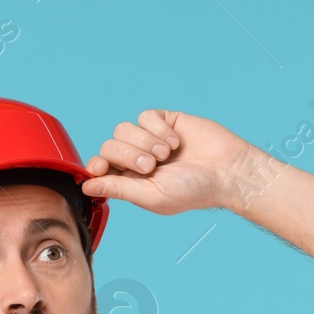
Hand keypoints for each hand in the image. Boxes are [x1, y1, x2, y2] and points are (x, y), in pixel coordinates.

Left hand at [80, 110, 258, 215]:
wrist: (226, 171)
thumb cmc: (193, 190)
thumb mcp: (152, 196)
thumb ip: (118, 189)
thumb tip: (87, 186)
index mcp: (131, 181)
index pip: (101, 167)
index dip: (96, 164)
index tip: (101, 167)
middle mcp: (137, 159)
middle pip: (109, 145)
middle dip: (128, 155)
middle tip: (152, 166)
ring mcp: (149, 139)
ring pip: (124, 129)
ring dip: (145, 141)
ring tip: (167, 154)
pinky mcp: (164, 121)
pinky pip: (145, 116)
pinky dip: (158, 128)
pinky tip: (174, 141)